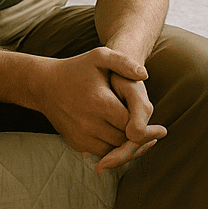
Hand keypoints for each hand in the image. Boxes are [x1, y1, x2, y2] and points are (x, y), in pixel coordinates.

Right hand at [35, 46, 166, 170]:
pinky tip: (125, 139)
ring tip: (145, 138)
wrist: (45, 85)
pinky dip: (114, 149)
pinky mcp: (76, 143)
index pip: (131, 123)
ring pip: (114, 149)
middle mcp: (89, 122)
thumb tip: (145, 76)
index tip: (161, 128)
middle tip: (156, 135)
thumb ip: (124, 62)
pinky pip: (101, 152)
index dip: (146, 126)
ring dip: (129, 146)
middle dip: (140, 138)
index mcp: (99, 101)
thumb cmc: (77, 68)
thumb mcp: (100, 56)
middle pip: (124, 139)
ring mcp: (81, 135)